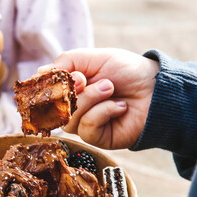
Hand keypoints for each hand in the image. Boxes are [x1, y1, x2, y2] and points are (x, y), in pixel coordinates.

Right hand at [40, 48, 158, 149]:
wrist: (156, 87)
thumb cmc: (126, 70)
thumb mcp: (92, 57)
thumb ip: (65, 62)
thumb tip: (40, 74)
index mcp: (69, 88)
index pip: (44, 92)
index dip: (48, 85)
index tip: (59, 75)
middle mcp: (73, 108)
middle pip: (53, 107)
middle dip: (70, 90)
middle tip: (86, 78)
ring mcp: (84, 124)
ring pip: (69, 118)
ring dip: (91, 98)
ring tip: (111, 88)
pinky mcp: (98, 139)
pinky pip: (87, 128)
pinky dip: (103, 112)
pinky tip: (120, 106)